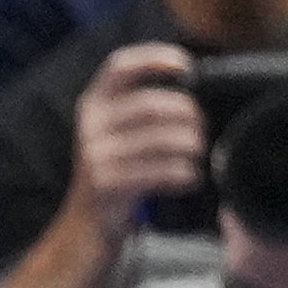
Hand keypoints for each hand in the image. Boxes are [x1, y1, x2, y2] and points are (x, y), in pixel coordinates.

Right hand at [69, 43, 210, 246]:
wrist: (85, 229)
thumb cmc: (116, 174)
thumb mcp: (118, 133)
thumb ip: (144, 108)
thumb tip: (197, 85)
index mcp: (94, 103)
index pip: (120, 65)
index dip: (155, 58)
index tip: (186, 65)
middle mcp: (91, 125)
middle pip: (152, 104)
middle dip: (189, 115)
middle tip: (202, 130)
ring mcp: (95, 156)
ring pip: (161, 139)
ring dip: (191, 147)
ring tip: (197, 155)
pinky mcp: (106, 185)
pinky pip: (159, 171)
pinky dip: (183, 173)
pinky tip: (189, 178)